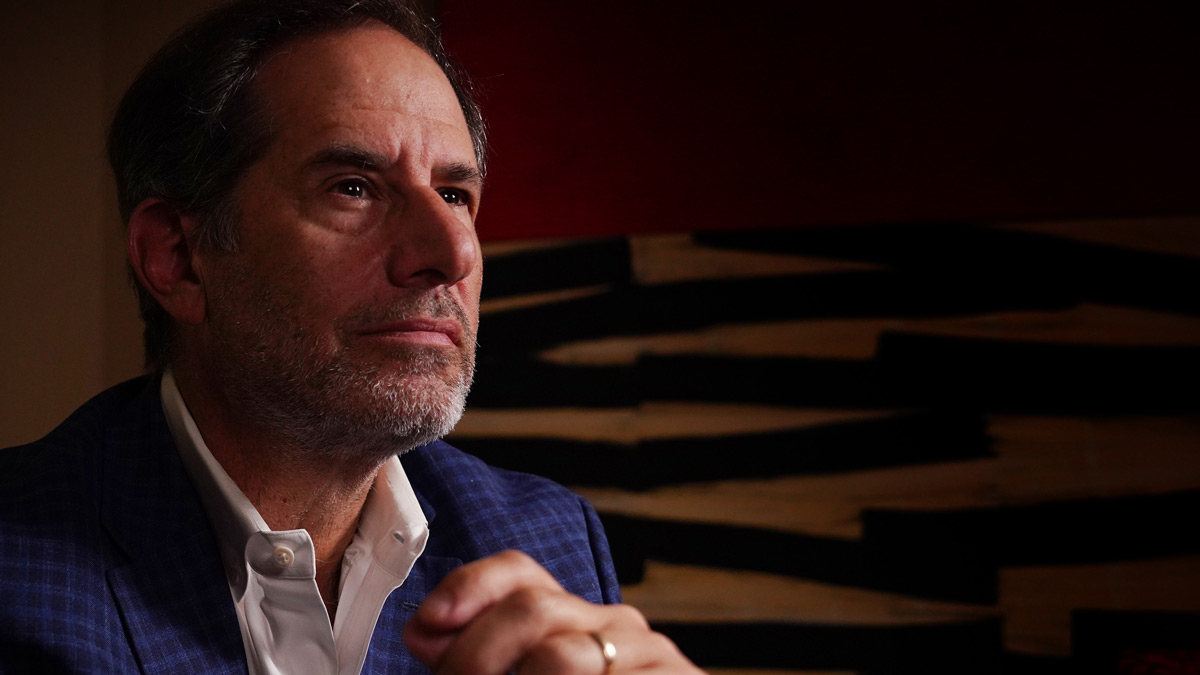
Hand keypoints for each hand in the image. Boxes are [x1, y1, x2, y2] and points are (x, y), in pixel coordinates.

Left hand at [404, 550, 702, 673]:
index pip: (520, 573)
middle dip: (474, 654)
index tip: (425, 628)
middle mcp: (614, 625)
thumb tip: (422, 631)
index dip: (469, 589)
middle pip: (531, 607)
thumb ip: (474, 660)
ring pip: (559, 655)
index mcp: (576, 621)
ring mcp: (648, 653)